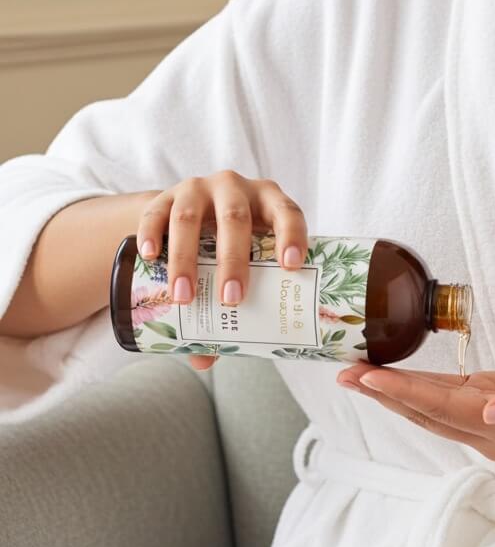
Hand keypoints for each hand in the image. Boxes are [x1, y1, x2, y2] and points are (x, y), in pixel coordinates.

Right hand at [135, 170, 308, 368]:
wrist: (189, 211)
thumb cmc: (229, 244)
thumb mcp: (241, 263)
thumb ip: (233, 303)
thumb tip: (206, 359)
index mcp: (269, 201)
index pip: (288, 213)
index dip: (292, 237)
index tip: (291, 266)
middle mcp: (235, 188)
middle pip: (236, 219)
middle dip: (233, 260)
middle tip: (231, 299)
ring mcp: (198, 188)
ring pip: (190, 217)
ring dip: (186, 257)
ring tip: (184, 296)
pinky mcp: (163, 195)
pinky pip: (155, 212)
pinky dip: (152, 234)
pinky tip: (150, 258)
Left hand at [336, 337, 494, 460]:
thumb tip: (494, 414)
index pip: (444, 408)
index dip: (405, 392)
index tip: (369, 377)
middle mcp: (491, 431)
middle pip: (426, 413)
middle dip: (384, 395)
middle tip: (344, 374)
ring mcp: (490, 423)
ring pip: (430, 410)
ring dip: (392, 394)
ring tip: (356, 375)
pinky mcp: (491, 408)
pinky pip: (444, 400)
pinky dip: (414, 389)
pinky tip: (393, 379)